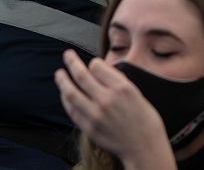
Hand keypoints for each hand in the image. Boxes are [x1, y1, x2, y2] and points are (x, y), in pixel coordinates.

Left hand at [54, 51, 172, 166]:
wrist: (144, 148)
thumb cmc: (145, 121)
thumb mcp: (136, 93)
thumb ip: (117, 81)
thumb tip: (100, 71)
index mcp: (121, 88)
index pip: (97, 66)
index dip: (93, 63)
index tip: (92, 64)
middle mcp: (107, 99)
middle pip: (81, 75)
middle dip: (71, 62)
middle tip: (67, 55)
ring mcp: (96, 115)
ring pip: (71, 92)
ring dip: (62, 80)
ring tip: (59, 74)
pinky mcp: (89, 128)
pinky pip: (72, 110)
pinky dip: (66, 100)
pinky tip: (65, 94)